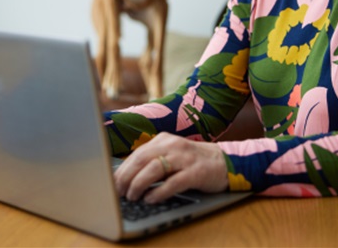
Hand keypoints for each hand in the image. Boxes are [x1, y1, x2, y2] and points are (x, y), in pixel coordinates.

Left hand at [114, 132, 228, 203]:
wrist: (225, 162)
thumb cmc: (193, 162)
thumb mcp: (171, 155)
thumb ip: (153, 161)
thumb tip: (126, 178)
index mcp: (164, 140)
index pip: (137, 154)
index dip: (122, 170)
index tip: (113, 184)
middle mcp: (173, 145)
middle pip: (142, 159)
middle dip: (126, 177)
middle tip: (119, 193)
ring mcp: (185, 158)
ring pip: (155, 168)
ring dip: (139, 184)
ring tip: (132, 196)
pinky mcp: (196, 172)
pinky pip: (174, 182)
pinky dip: (159, 191)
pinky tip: (151, 199)